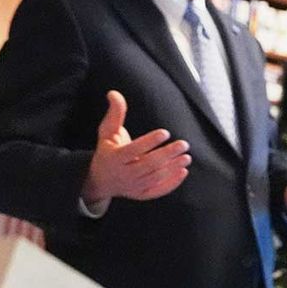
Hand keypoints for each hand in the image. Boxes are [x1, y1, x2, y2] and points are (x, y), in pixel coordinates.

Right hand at [81, 90, 191, 207]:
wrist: (100, 180)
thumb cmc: (107, 150)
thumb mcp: (107, 132)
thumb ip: (115, 113)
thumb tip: (114, 93)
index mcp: (114, 158)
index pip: (133, 150)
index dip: (149, 141)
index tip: (165, 132)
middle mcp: (123, 174)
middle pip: (148, 165)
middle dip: (167, 154)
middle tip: (184, 144)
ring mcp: (133, 186)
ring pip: (155, 177)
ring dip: (173, 167)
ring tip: (187, 156)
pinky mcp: (141, 195)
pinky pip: (158, 191)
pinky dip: (172, 183)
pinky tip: (183, 171)